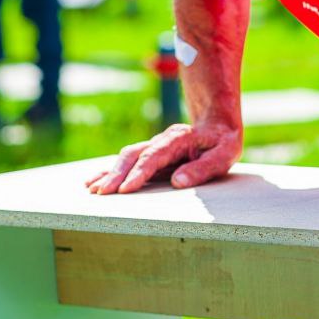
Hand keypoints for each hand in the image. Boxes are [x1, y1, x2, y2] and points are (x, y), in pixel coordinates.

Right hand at [86, 123, 241, 194]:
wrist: (218, 125)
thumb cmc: (223, 142)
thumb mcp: (224, 154)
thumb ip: (203, 168)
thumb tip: (178, 182)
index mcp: (179, 139)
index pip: (154, 156)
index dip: (139, 172)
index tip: (126, 189)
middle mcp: (162, 140)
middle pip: (134, 154)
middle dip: (117, 174)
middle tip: (102, 193)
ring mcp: (154, 145)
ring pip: (127, 157)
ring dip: (110, 173)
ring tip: (93, 189)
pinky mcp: (151, 153)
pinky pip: (128, 161)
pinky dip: (111, 171)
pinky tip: (96, 181)